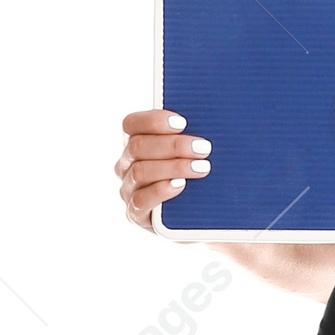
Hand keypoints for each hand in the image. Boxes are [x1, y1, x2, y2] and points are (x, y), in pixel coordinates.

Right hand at [117, 107, 211, 228]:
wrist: (196, 216)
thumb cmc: (193, 177)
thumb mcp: (190, 154)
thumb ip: (189, 136)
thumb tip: (208, 118)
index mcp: (134, 143)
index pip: (131, 124)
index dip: (154, 120)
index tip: (183, 123)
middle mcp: (126, 165)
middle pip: (138, 146)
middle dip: (173, 145)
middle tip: (203, 147)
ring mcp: (128, 190)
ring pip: (140, 171)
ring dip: (174, 167)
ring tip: (202, 168)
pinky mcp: (135, 214)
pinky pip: (140, 200)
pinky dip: (161, 191)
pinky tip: (180, 185)